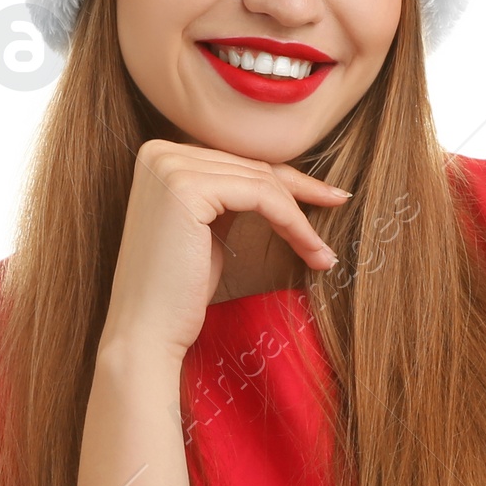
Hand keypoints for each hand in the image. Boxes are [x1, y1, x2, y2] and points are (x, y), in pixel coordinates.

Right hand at [101, 139, 350, 358]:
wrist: (146, 332)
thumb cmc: (177, 292)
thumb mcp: (206, 230)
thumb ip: (228, 197)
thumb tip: (277, 181)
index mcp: (159, 156)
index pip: (236, 161)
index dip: (284, 180)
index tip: (325, 195)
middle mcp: (160, 153)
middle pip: (250, 166)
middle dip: (299, 192)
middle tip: (339, 205)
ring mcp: (170, 167)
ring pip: (262, 181)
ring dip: (300, 217)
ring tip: (322, 252)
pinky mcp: (188, 188)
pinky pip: (262, 196)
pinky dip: (294, 223)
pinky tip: (311, 250)